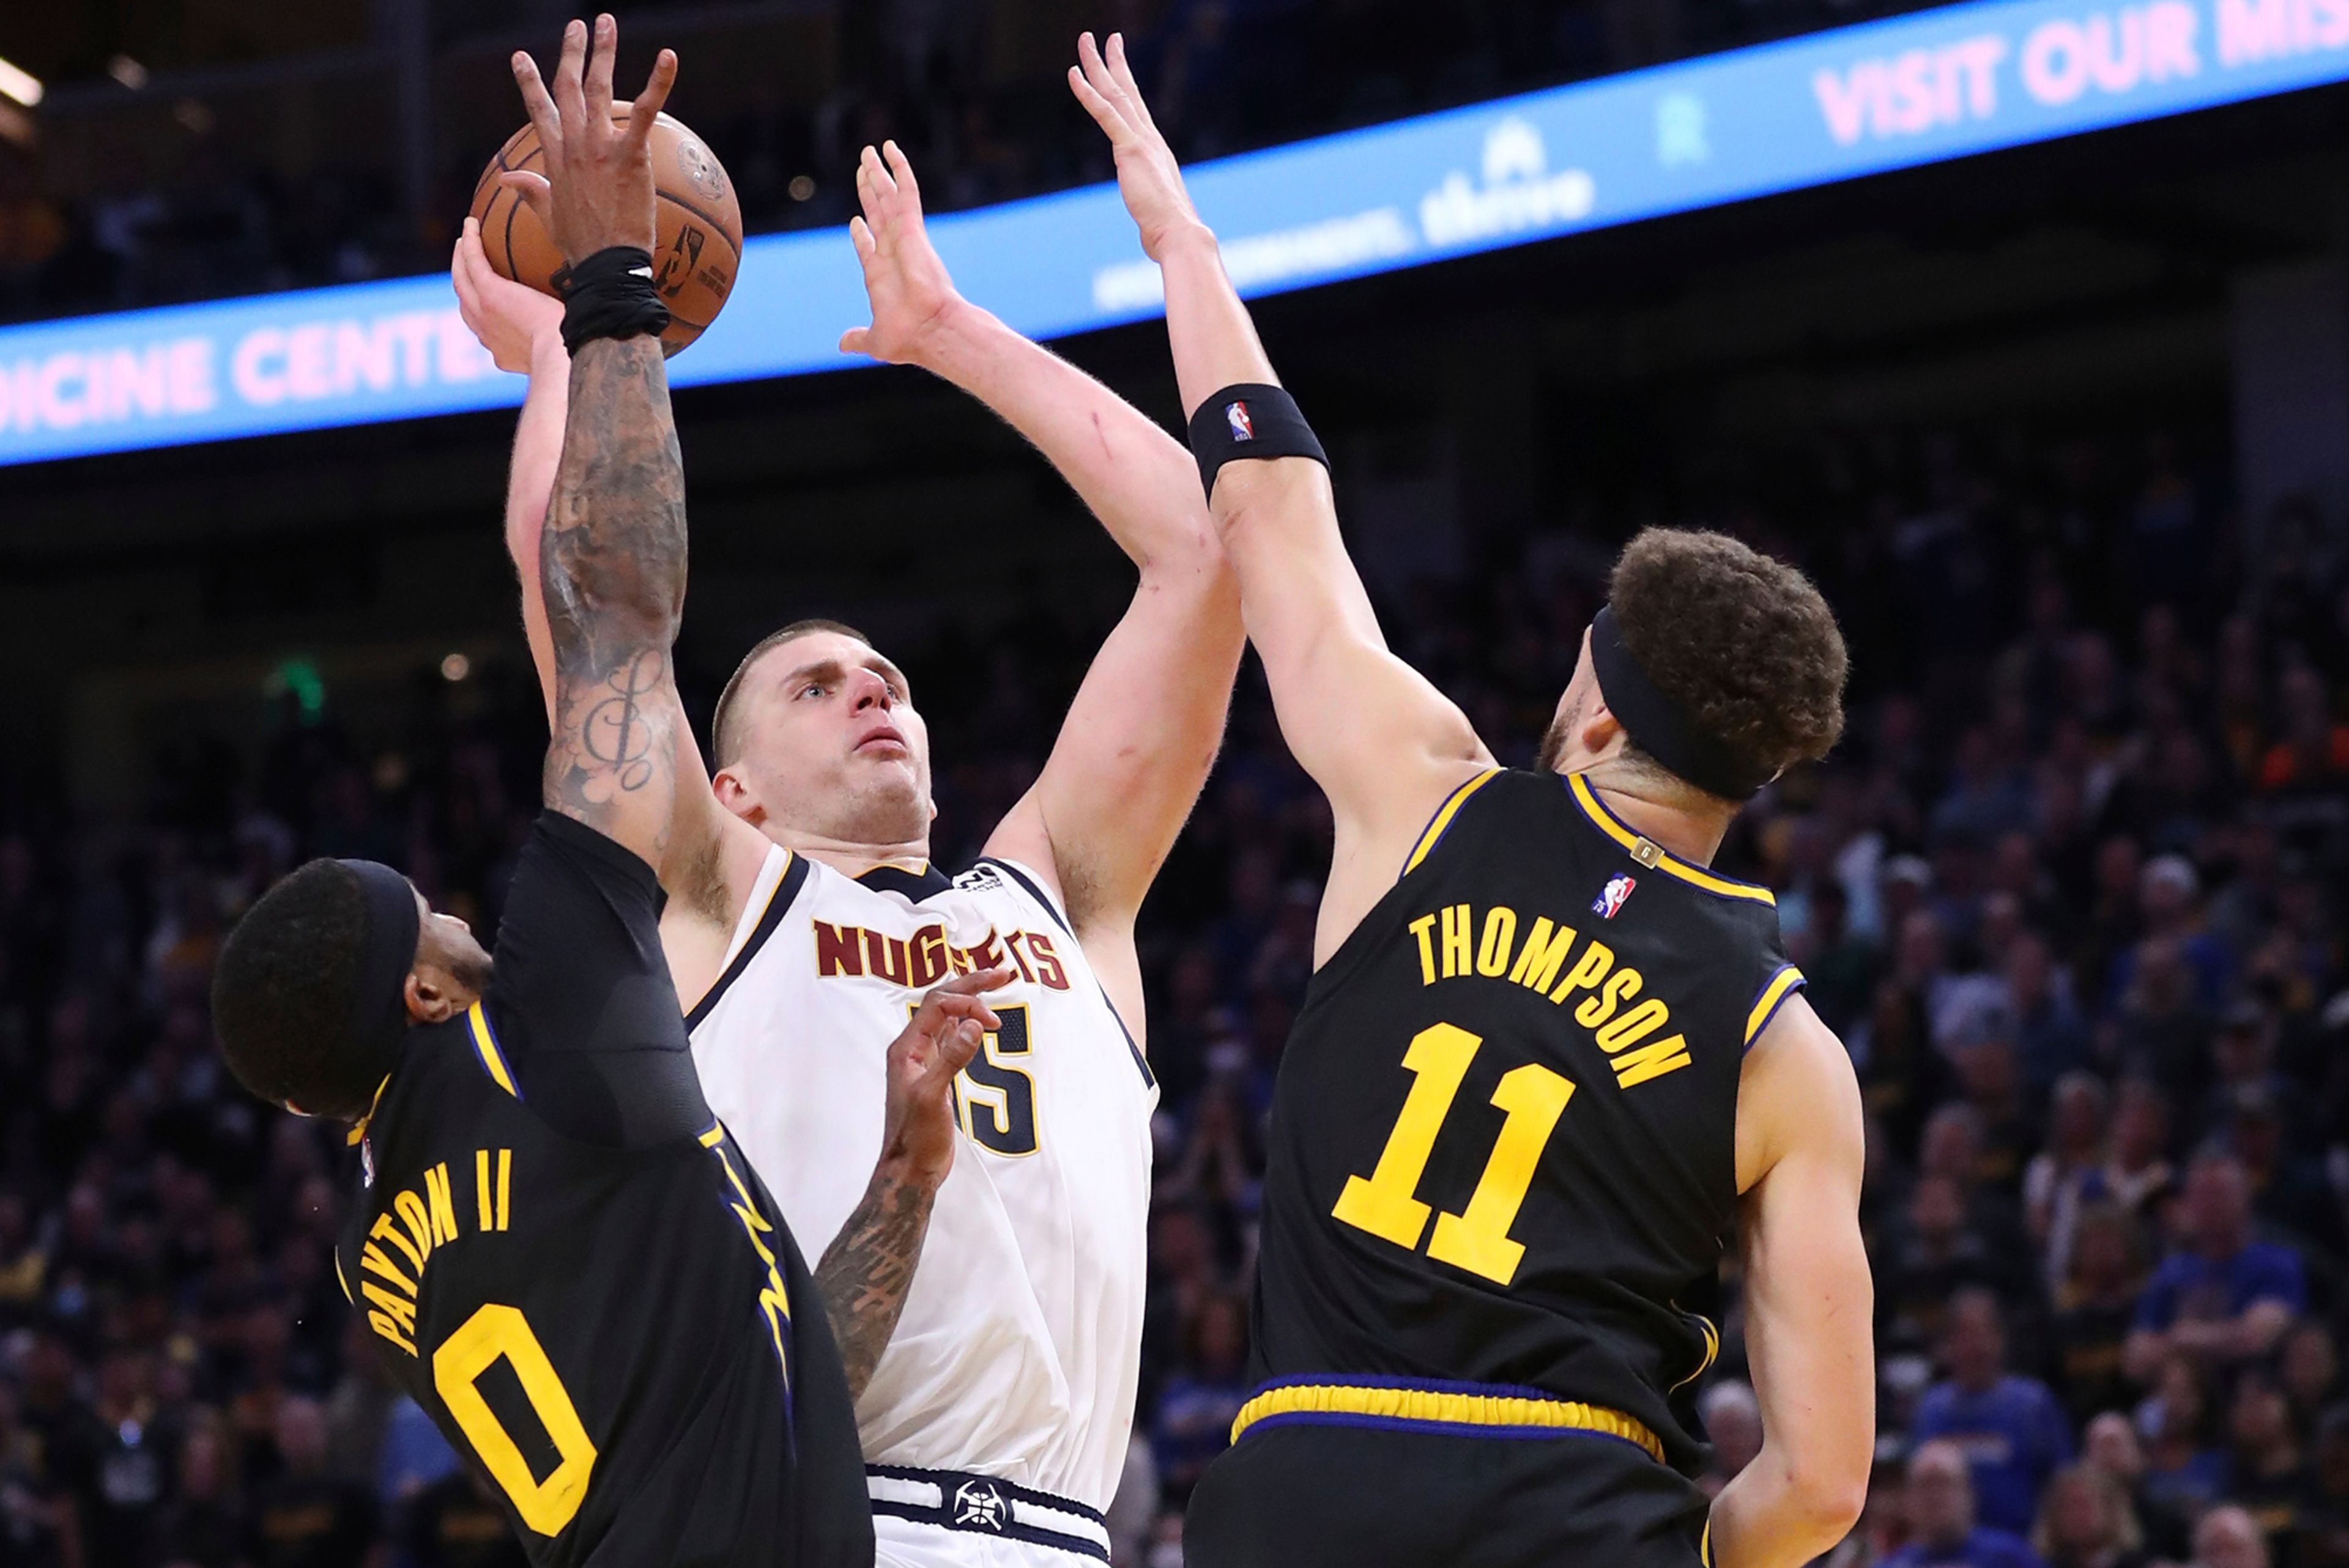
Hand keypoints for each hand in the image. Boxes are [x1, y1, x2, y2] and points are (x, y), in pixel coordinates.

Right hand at [452, 217, 564, 372]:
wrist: (565, 355)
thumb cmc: (579, 352)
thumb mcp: (571, 344)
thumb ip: (572, 332)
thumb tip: (593, 319)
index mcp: (506, 353)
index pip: (488, 333)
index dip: (485, 317)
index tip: (491, 305)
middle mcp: (488, 336)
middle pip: (467, 307)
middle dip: (465, 287)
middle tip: (467, 266)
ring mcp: (485, 314)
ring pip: (463, 281)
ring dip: (460, 260)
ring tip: (464, 241)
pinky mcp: (489, 294)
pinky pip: (474, 262)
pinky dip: (470, 242)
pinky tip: (472, 224)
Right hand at [504, 14, 677, 263]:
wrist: (605, 265)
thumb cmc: (582, 247)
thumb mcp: (548, 217)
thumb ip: (530, 192)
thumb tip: (508, 178)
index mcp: (555, 158)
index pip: (539, 111)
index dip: (529, 82)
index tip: (521, 57)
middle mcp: (573, 145)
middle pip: (568, 87)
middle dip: (571, 52)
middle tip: (576, 25)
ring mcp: (599, 146)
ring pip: (599, 87)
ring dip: (603, 51)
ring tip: (605, 22)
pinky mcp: (630, 154)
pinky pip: (647, 110)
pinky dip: (659, 81)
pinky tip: (669, 56)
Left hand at [839, 141, 966, 366]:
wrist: (929, 330)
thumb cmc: (907, 338)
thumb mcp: (874, 340)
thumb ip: (858, 338)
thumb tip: (843, 343)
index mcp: (881, 275)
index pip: (869, 246)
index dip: (861, 233)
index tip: (856, 221)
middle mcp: (893, 252)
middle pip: (878, 213)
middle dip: (869, 192)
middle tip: (863, 170)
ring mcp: (903, 238)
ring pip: (888, 196)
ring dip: (878, 173)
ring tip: (869, 151)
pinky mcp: (912, 228)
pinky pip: (906, 191)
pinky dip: (899, 168)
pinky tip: (890, 148)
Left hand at [878, 967, 1009, 1186]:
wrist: (910, 1170)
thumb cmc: (915, 1138)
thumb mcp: (933, 1097)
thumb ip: (952, 1059)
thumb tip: (973, 1024)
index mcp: (906, 1048)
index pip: (936, 1005)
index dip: (967, 1003)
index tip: (993, 1022)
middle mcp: (913, 1049)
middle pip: (941, 1002)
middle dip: (971, 985)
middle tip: (1004, 972)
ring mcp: (924, 1060)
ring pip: (947, 1017)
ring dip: (970, 1000)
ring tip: (997, 985)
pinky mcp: (937, 1074)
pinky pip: (952, 1037)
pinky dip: (968, 1023)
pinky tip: (981, 1023)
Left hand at [1067, 31, 1206, 262]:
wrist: (1179, 234)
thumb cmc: (1169, 232)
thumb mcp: (1155, 213)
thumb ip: (1150, 210)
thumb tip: (1152, 232)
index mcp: (1155, 150)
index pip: (1137, 111)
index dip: (1127, 85)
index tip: (1119, 65)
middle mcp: (1150, 138)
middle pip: (1128, 91)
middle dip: (1114, 62)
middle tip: (1106, 37)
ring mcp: (1141, 141)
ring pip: (1115, 93)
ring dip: (1097, 65)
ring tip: (1085, 40)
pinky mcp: (1130, 149)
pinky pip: (1105, 113)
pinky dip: (1087, 93)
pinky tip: (1073, 74)